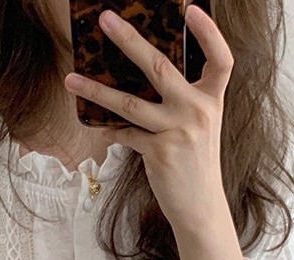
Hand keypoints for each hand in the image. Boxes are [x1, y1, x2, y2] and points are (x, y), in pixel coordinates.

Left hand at [63, 5, 233, 231]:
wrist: (200, 206)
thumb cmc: (195, 162)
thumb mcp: (199, 126)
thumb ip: (182, 100)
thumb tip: (141, 79)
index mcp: (212, 99)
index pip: (221, 59)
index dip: (210, 33)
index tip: (192, 10)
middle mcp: (197, 111)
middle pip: (159, 66)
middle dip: (129, 40)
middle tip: (105, 19)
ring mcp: (178, 131)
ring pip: (129, 103)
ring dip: (96, 90)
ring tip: (71, 78)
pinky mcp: (159, 152)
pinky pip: (126, 133)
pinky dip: (111, 131)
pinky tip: (100, 129)